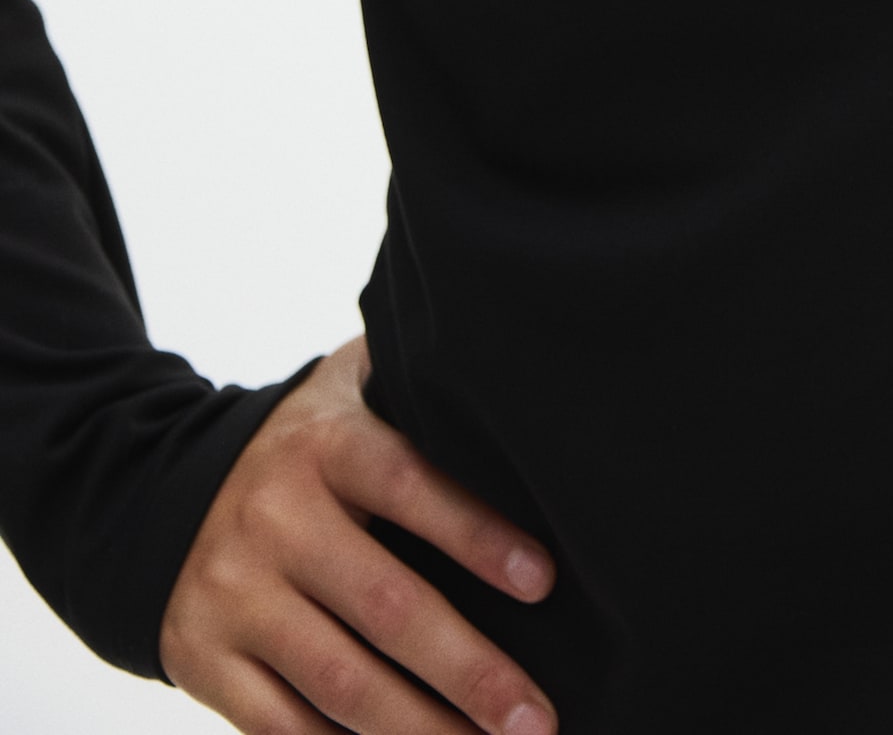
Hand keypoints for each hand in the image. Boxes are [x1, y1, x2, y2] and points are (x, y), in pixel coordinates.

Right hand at [160, 335, 556, 734]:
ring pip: (340, 681)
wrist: (156, 491)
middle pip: (386, 605)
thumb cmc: (304, 444)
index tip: (545, 581)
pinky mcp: (203, 660)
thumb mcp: (349, 388)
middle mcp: (275, 519)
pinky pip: (280, 728)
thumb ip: (417, 386)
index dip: (477, 534)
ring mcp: (233, 596)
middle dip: (469, 670)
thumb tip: (517, 383)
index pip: (409, 484)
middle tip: (537, 720)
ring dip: (421, 732)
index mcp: (325, 446)